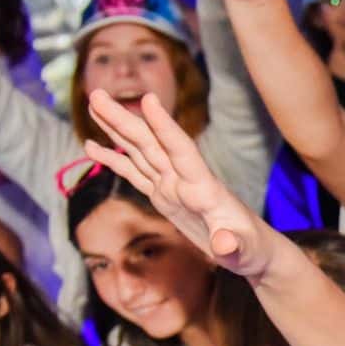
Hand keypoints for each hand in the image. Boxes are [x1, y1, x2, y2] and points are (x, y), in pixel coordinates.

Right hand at [83, 92, 278, 278]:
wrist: (252, 251)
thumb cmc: (251, 249)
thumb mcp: (244, 250)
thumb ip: (233, 245)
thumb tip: (224, 244)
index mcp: (203, 187)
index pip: (181, 150)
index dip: (165, 127)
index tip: (149, 100)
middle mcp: (185, 179)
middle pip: (151, 143)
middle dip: (124, 120)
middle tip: (97, 94)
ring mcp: (172, 186)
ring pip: (140, 151)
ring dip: (116, 128)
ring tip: (93, 104)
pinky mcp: (164, 196)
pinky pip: (135, 173)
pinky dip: (114, 159)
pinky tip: (92, 147)